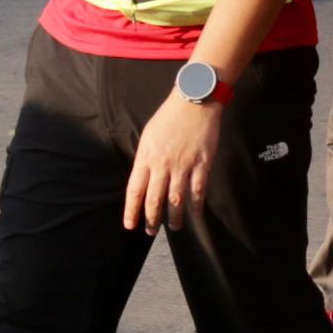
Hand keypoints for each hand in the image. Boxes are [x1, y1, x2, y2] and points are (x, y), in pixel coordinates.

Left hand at [122, 94, 219, 233]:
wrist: (194, 101)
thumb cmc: (169, 116)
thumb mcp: (148, 135)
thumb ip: (145, 158)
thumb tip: (144, 178)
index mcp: (146, 157)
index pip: (134, 191)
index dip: (132, 211)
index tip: (130, 225)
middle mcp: (162, 165)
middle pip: (154, 199)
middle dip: (151, 219)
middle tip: (151, 232)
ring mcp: (183, 165)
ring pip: (176, 199)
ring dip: (174, 217)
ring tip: (174, 227)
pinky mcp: (202, 163)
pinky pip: (198, 189)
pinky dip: (197, 204)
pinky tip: (196, 213)